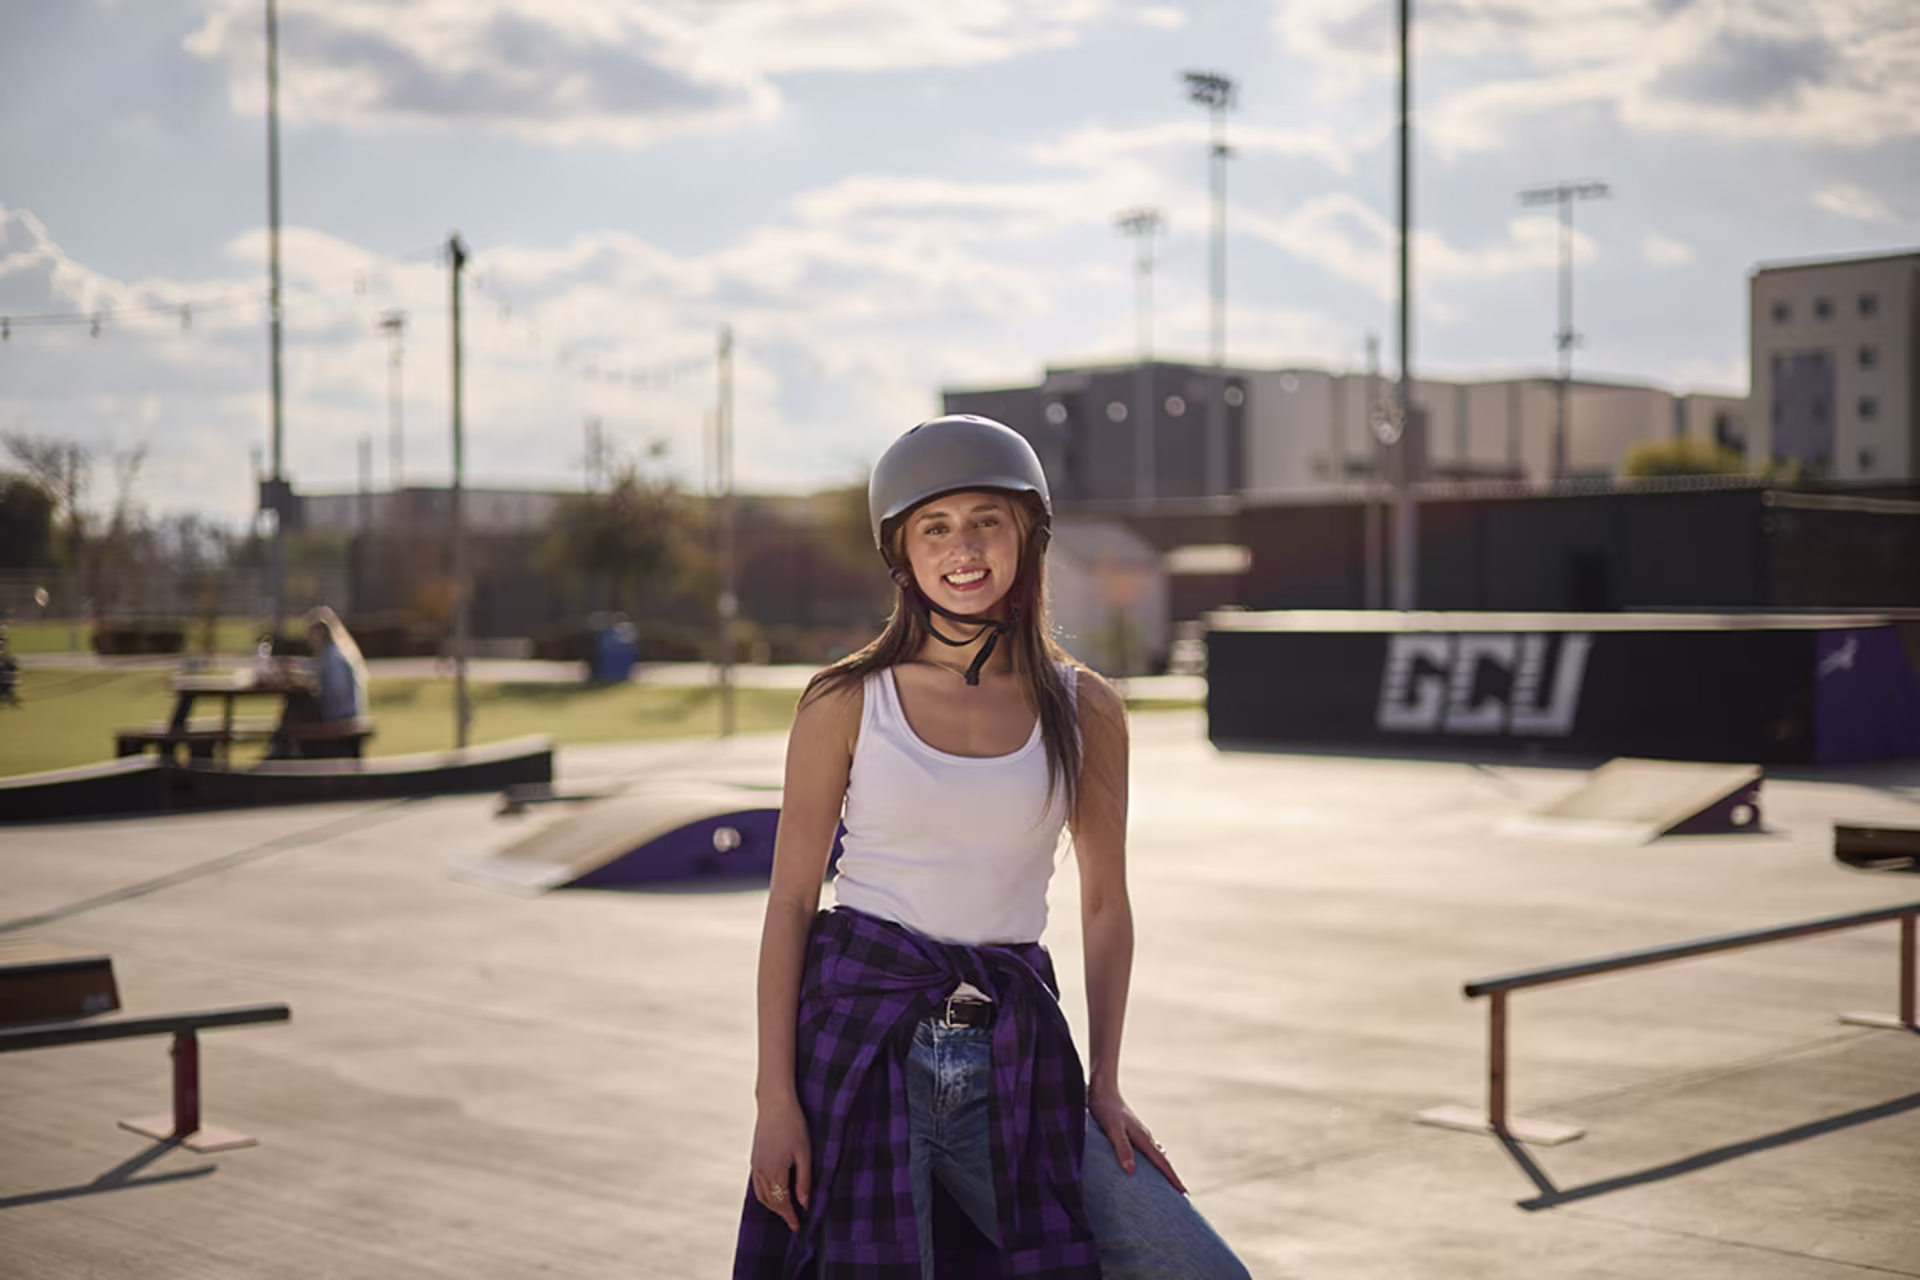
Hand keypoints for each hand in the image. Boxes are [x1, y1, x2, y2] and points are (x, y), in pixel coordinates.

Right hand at [750, 1094, 811, 1232]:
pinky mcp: (754, 1158)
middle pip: (770, 1201)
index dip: (790, 1217)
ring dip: (772, 1205)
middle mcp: (761, 1171)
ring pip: (761, 1194)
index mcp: (775, 1171)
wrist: (774, 1102)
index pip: (782, 1203)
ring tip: (785, 1209)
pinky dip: (765, 1194)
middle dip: (781, 1213)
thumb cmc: (793, 1124)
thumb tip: (804, 1204)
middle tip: (793, 1221)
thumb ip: (804, 1180)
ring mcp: (756, 1164)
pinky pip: (757, 1184)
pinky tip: (774, 1192)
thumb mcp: (805, 1152)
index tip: (798, 1227)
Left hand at [1088, 1088, 1186, 1193]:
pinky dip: (1153, 1160)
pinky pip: (1148, 1150)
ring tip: (1167, 1183)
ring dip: (1163, 1169)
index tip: (1185, 1193)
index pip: (1162, 1163)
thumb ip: (1122, 1149)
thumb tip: (1131, 1172)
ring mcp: (1140, 1133)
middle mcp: (1145, 1137)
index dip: (1173, 1179)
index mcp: (1143, 1139)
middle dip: (1172, 1177)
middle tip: (1182, 1194)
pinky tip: (1149, 1163)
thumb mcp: (1112, 1131)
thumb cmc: (1106, 1110)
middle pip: (1163, 1161)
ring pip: (1156, 1155)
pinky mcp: (1133, 1131)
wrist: (1103, 1088)